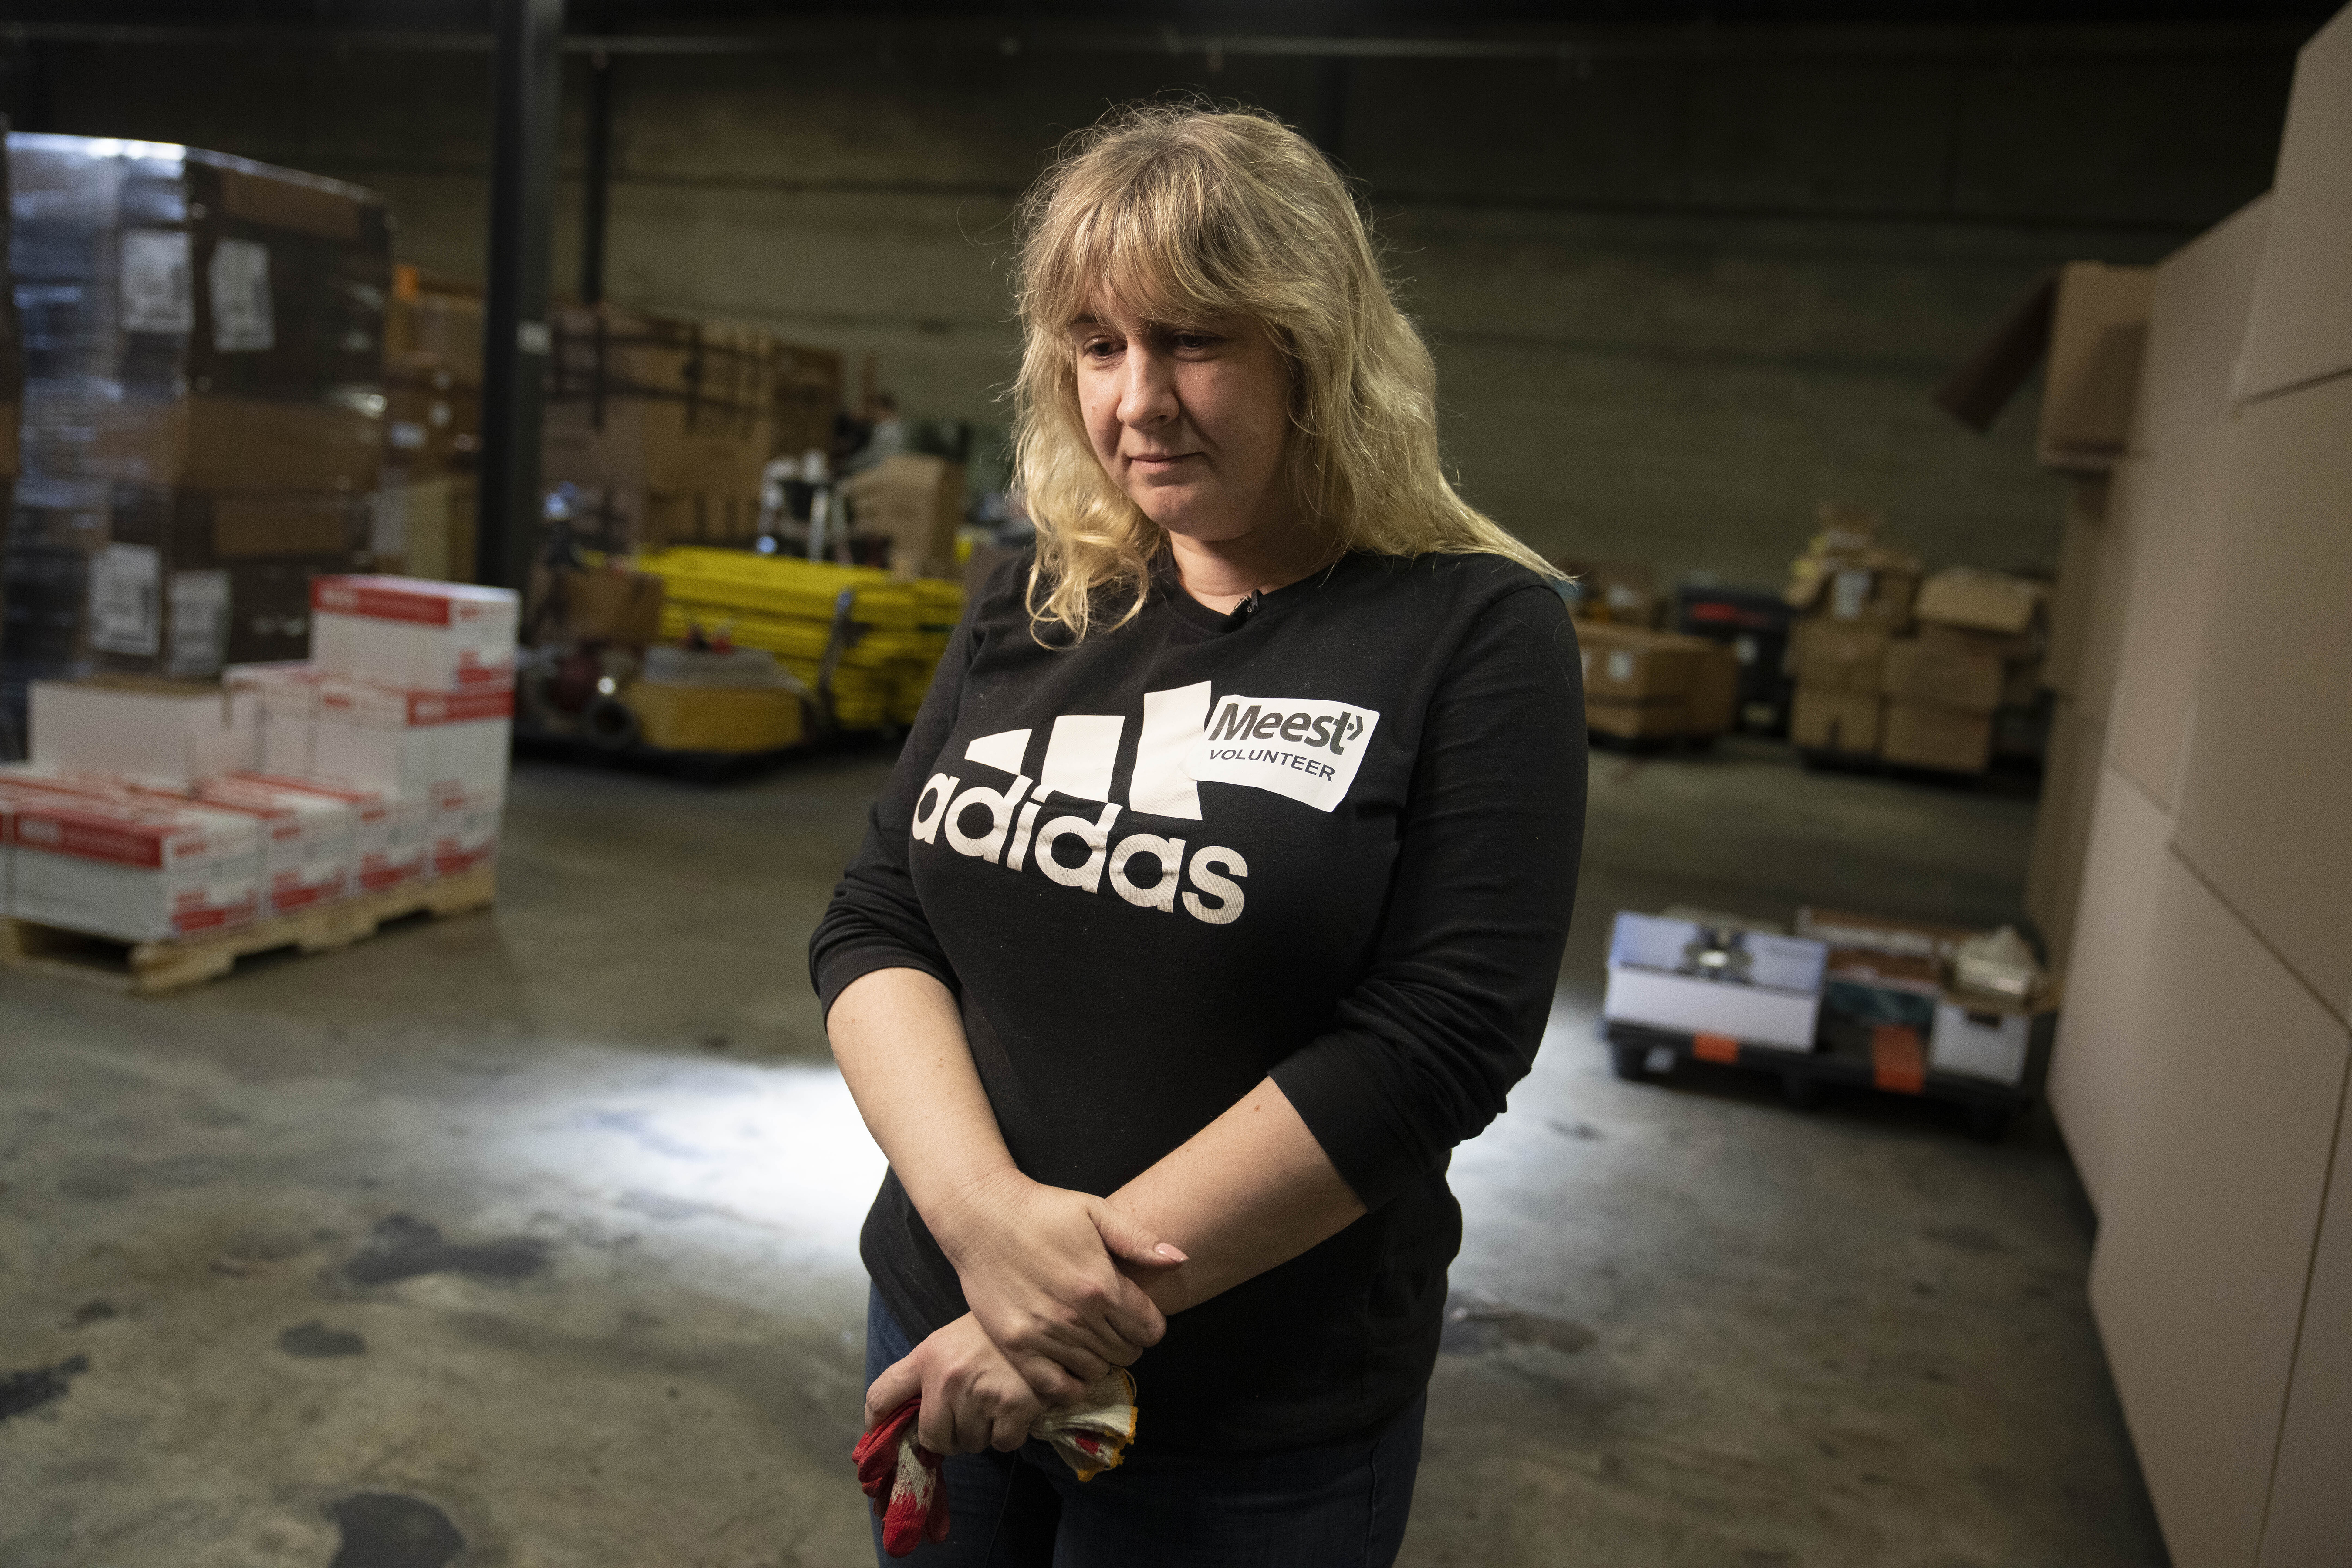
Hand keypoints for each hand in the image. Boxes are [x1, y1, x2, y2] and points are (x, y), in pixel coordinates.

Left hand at [866, 1314, 1046, 1454]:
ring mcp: (979, 1394)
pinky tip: (1018, 1407)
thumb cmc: (993, 1332)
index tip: (878, 1432)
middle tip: (967, 1419)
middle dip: (948, 1438)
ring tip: (997, 1402)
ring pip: (970, 1444)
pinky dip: (1010, 1433)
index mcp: (927, 1357)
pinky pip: (1002, 1444)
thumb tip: (916, 1420)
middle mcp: (947, 1378)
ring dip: (983, 1433)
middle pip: (932, 1437)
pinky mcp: (1013, 1407)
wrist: (1043, 1315)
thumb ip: (929, 1375)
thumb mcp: (951, 1341)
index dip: (875, 1422)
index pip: (881, 1396)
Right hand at [931, 1169, 1187, 1402]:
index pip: (1150, 1329)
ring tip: (1091, 1340)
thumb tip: (1180, 1259)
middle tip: (1113, 1326)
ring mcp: (1044, 1335)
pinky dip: (1071, 1385)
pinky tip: (1072, 1367)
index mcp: (1100, 1284)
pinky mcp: (1016, 1347)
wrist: (981, 1216)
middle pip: (1126, 1353)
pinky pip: (1056, 1387)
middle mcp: (1075, 1316)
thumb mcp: (1095, 1211)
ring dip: (1100, 1360)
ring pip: (1096, 1371)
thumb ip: (1138, 1239)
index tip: (1136, 1315)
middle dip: (1128, 1341)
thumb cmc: (1042, 1210)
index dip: (1149, 1324)